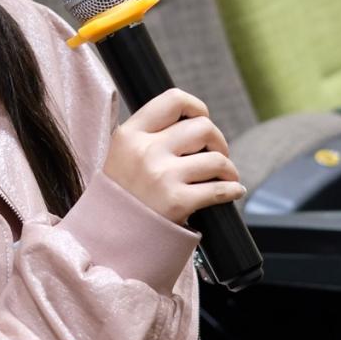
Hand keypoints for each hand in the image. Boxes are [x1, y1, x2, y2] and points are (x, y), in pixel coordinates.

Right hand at [101, 88, 243, 224]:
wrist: (108, 239)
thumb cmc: (121, 196)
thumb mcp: (121, 155)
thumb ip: (147, 136)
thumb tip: (192, 122)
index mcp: (129, 135)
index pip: (173, 100)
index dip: (196, 107)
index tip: (200, 120)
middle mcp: (145, 151)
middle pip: (202, 127)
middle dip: (217, 141)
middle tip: (214, 155)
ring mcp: (162, 177)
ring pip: (216, 158)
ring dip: (228, 168)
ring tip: (225, 176)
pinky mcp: (177, 203)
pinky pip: (220, 189)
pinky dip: (232, 189)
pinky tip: (232, 191)